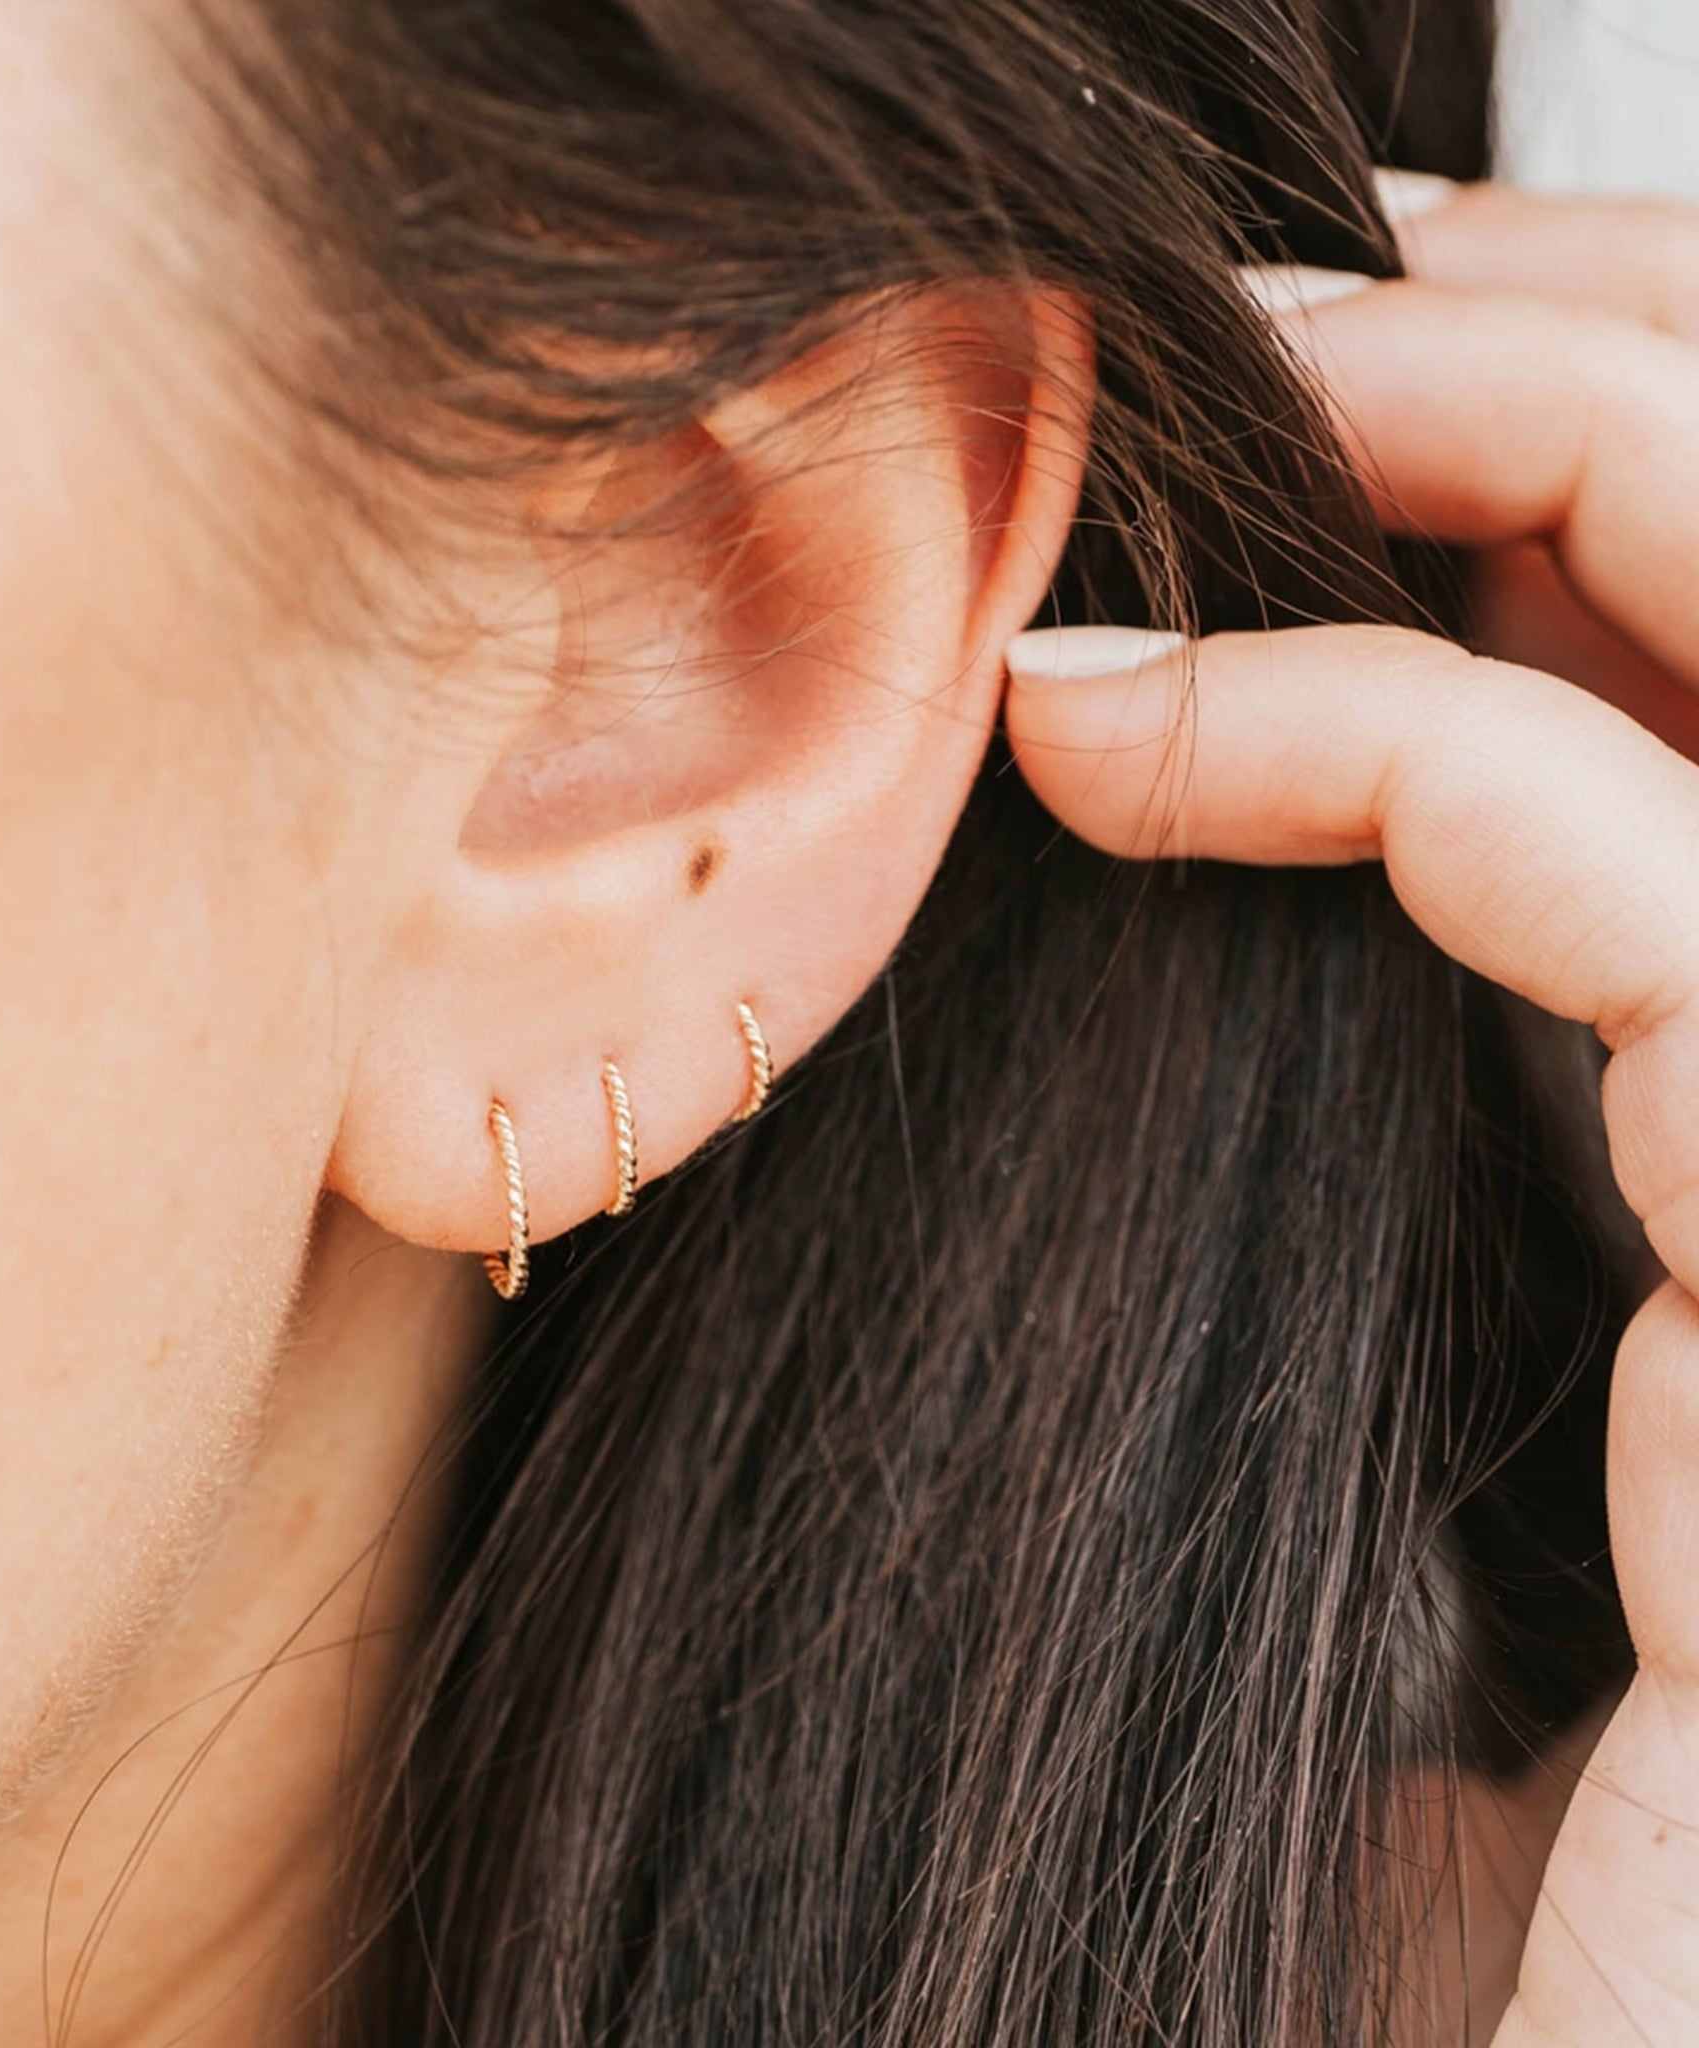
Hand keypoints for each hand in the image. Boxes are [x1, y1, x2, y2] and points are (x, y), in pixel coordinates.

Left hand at [1005, 184, 1698, 2045]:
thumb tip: (1196, 999)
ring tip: (1220, 360)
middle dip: (1576, 372)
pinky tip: (1085, 721)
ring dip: (1507, 428)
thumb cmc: (1494, 1928)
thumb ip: (1409, 1249)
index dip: (1529, 528)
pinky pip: (1658, 879)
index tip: (1221, 483)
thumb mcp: (1420, 1501)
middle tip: (1277, 298)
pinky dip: (1358, 736)